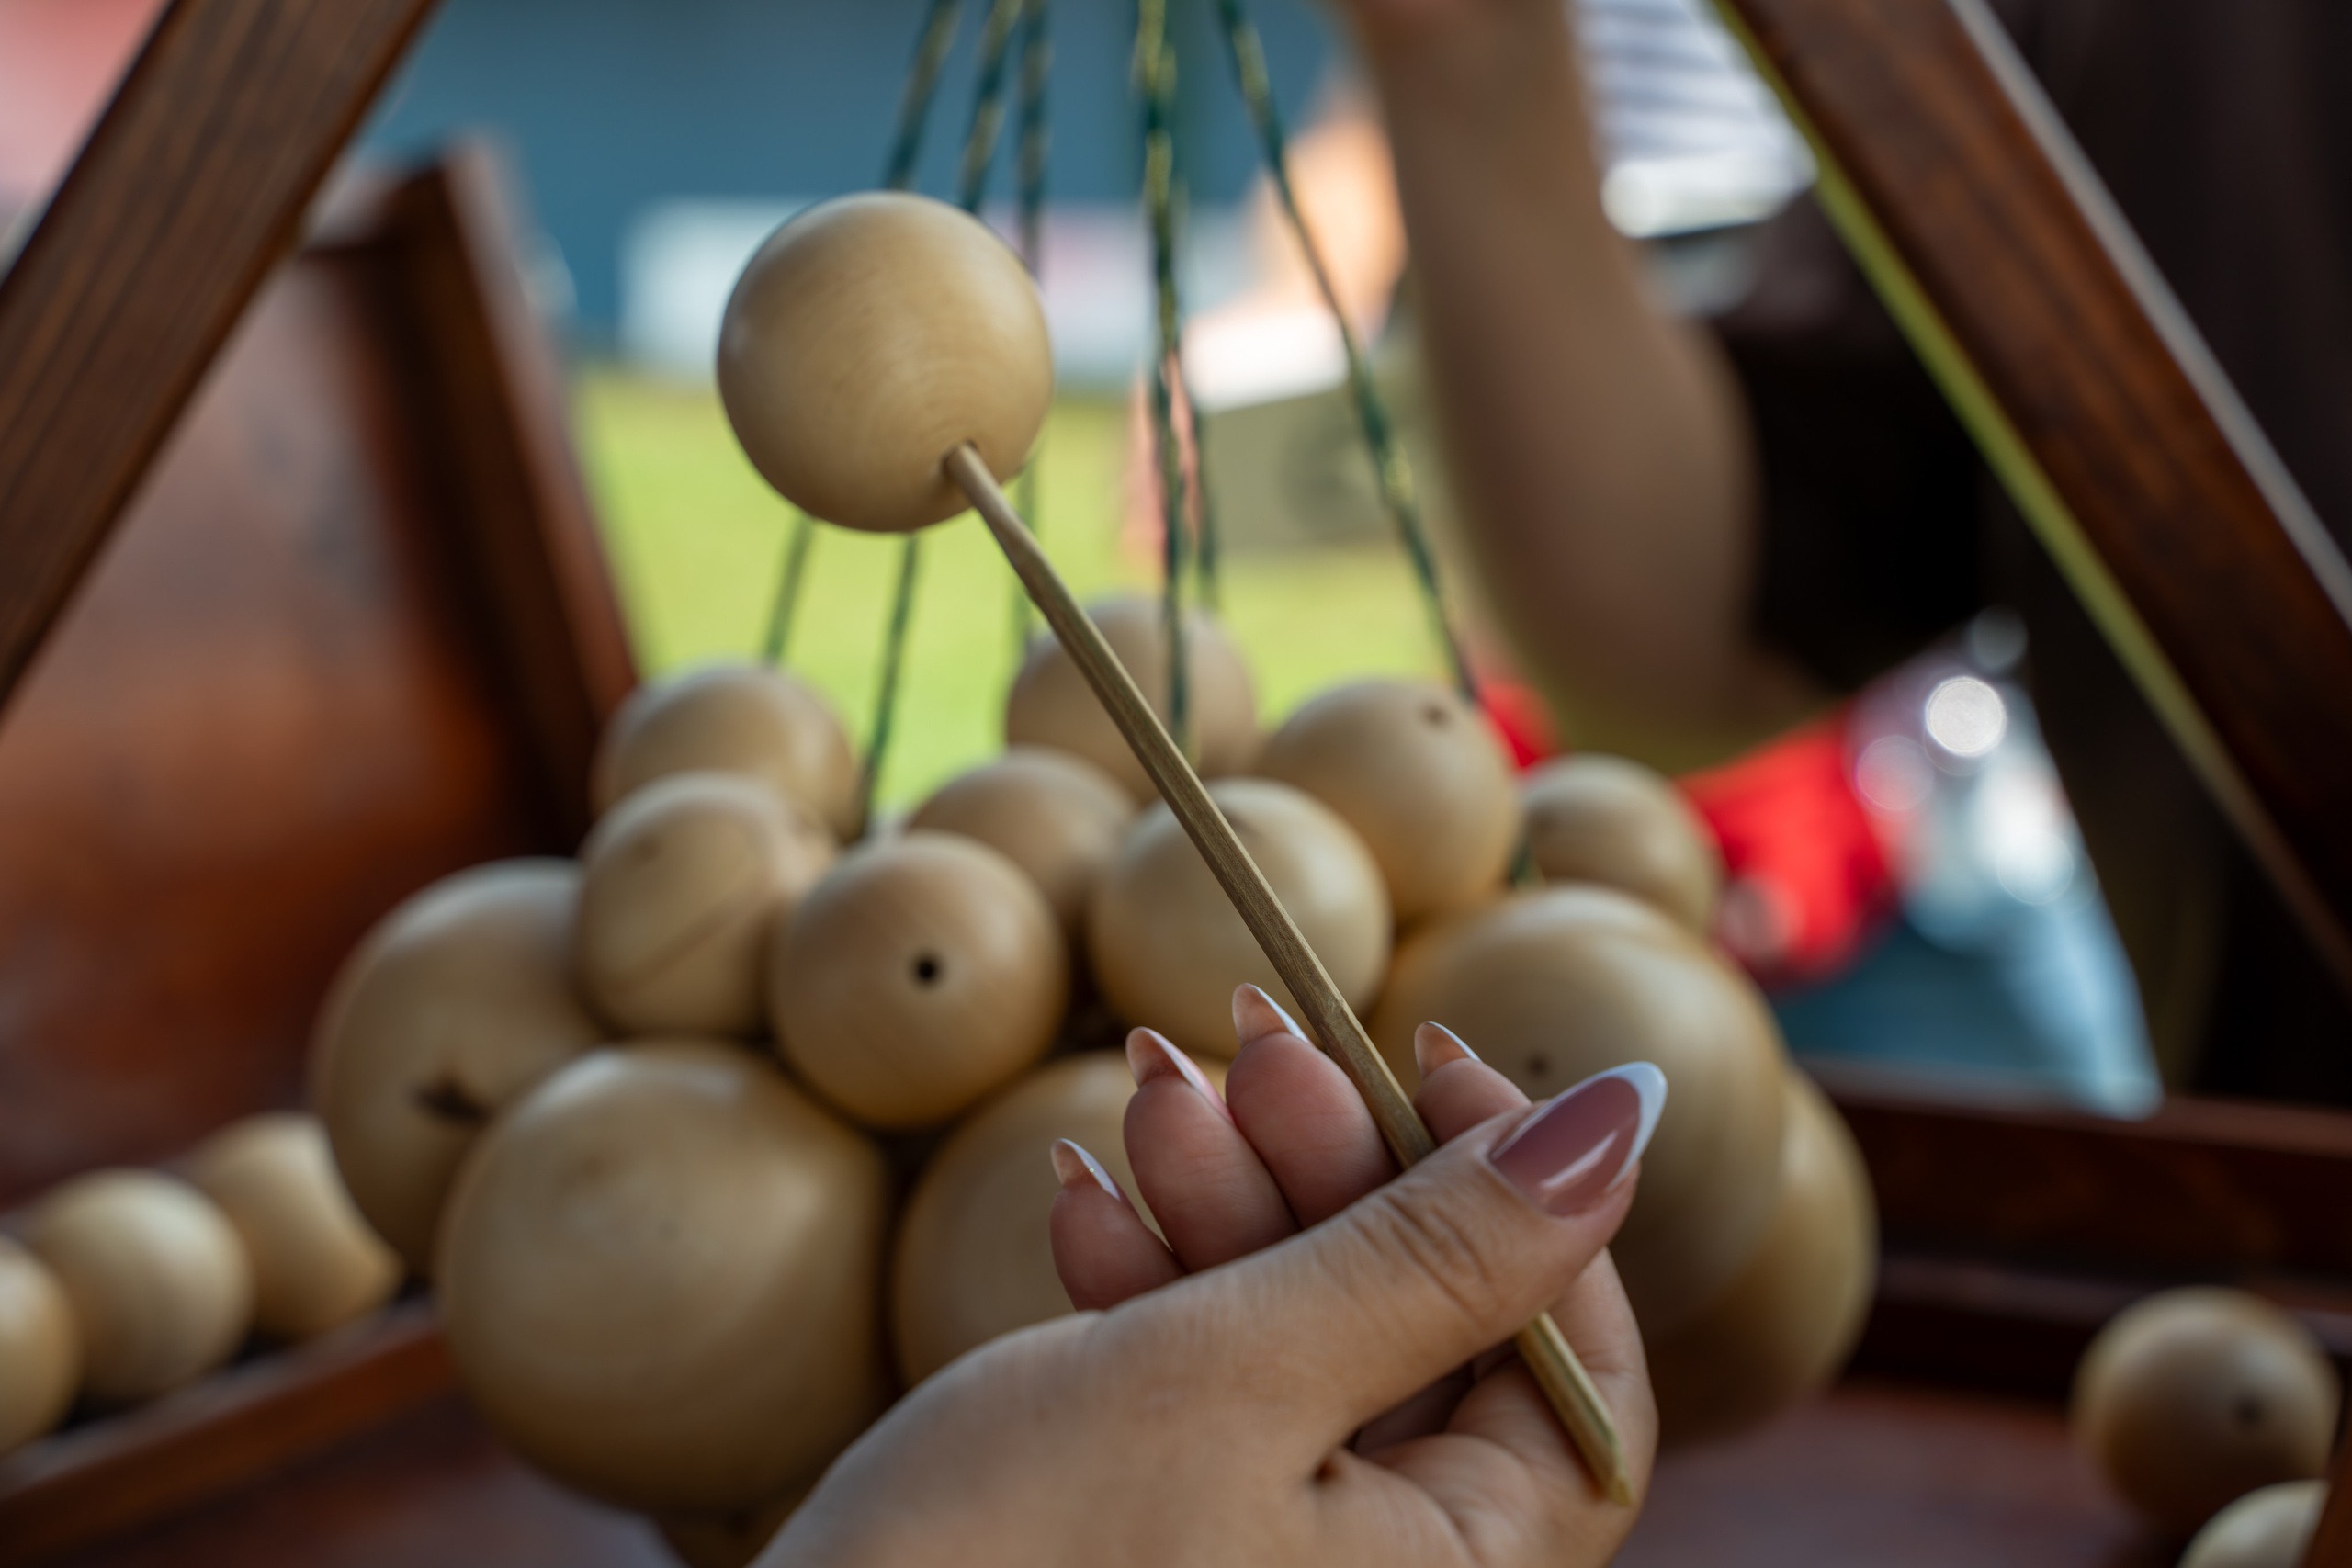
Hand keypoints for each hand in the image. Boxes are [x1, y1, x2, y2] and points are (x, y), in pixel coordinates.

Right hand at [767, 988, 1659, 1567]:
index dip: (1525, 1201)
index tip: (1432, 1058)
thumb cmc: (1007, 1564)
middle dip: (1334, 1176)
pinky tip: (1082, 1208)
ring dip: (1229, 1207)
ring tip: (1146, 1089)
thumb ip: (1438, 1250)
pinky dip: (1153, 1297)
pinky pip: (1205, 1403)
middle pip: (1425, 1343)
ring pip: (1304, 1353)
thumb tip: (1618, 1120)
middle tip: (1248, 1042)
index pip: (1575, 1374)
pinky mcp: (1166, 1547)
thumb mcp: (1239, 1373)